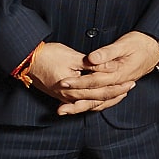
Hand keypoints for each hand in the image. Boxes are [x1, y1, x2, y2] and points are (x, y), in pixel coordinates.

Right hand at [20, 42, 134, 113]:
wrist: (27, 60)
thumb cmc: (48, 55)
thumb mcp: (71, 57)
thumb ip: (90, 64)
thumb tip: (108, 67)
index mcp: (72, 88)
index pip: (100, 90)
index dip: (116, 86)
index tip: (129, 80)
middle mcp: (69, 97)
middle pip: (97, 99)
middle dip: (115, 93)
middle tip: (130, 86)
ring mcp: (65, 98)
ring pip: (90, 103)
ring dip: (106, 99)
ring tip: (121, 93)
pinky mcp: (62, 96)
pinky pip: (82, 102)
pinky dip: (94, 101)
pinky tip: (101, 98)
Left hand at [54, 31, 158, 115]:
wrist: (155, 49)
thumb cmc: (140, 44)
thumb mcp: (124, 45)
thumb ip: (107, 53)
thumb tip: (91, 59)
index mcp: (118, 74)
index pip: (93, 82)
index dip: (77, 83)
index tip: (62, 82)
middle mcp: (117, 84)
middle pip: (93, 96)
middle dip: (74, 98)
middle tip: (58, 101)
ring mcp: (118, 88)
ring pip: (97, 102)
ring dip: (80, 107)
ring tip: (64, 110)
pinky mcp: (117, 87)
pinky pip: (103, 101)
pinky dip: (91, 105)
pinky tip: (81, 106)